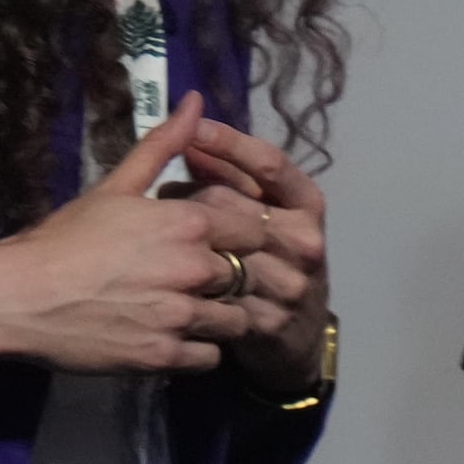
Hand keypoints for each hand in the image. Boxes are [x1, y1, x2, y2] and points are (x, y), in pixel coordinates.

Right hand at [0, 96, 253, 373]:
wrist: (14, 297)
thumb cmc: (63, 239)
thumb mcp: (116, 186)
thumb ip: (164, 145)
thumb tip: (196, 101)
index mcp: (190, 223)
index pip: (256, 230)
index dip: (242, 239)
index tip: (222, 245)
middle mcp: (195, 269)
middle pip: (247, 276)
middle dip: (231, 279)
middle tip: (197, 282)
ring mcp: (180, 316)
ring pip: (235, 321)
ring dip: (219, 318)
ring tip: (186, 311)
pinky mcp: (162, 356)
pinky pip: (209, 359)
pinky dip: (197, 351)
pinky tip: (172, 337)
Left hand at [183, 114, 333, 398]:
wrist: (296, 338)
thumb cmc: (272, 260)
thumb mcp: (266, 211)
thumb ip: (231, 172)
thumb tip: (191, 126)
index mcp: (308, 205)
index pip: (269, 164)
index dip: (229, 143)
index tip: (193, 129)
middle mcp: (306, 240)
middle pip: (232, 204)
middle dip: (189, 195)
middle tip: (159, 198)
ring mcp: (290, 282)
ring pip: (218, 248)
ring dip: (178, 240)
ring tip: (154, 235)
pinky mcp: (268, 320)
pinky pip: (214, 293)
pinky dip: (184, 282)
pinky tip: (165, 276)